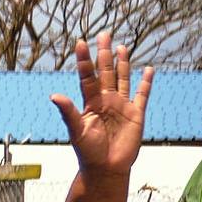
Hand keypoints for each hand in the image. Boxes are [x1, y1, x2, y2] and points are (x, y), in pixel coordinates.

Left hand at [53, 33, 153, 176]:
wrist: (106, 167)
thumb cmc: (88, 151)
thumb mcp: (76, 130)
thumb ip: (68, 112)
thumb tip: (54, 95)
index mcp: (90, 102)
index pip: (87, 76)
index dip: (84, 60)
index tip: (80, 42)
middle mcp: (106, 100)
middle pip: (106, 72)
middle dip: (104, 54)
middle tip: (102, 34)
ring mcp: (122, 105)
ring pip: (123, 79)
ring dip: (123, 63)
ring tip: (121, 46)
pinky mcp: (137, 113)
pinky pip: (142, 94)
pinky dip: (146, 82)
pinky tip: (148, 69)